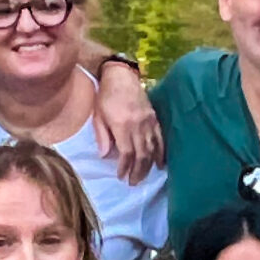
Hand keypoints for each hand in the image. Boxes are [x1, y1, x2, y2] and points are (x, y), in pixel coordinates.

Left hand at [91, 62, 161, 183]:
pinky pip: (160, 138)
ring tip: (144, 177)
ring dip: (149, 165)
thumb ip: (102, 136)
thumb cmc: (105, 96)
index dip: (125, 167)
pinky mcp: (154, 118)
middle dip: (138, 171)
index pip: (127, 153)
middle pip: (142, 154)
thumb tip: (105, 156)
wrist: (121, 76)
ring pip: (152, 149)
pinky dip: (161, 152)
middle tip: (133, 183)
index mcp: (123, 125)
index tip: (121, 176)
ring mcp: (149, 122)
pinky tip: (160, 163)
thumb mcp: (98, 115)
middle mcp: (138, 125)